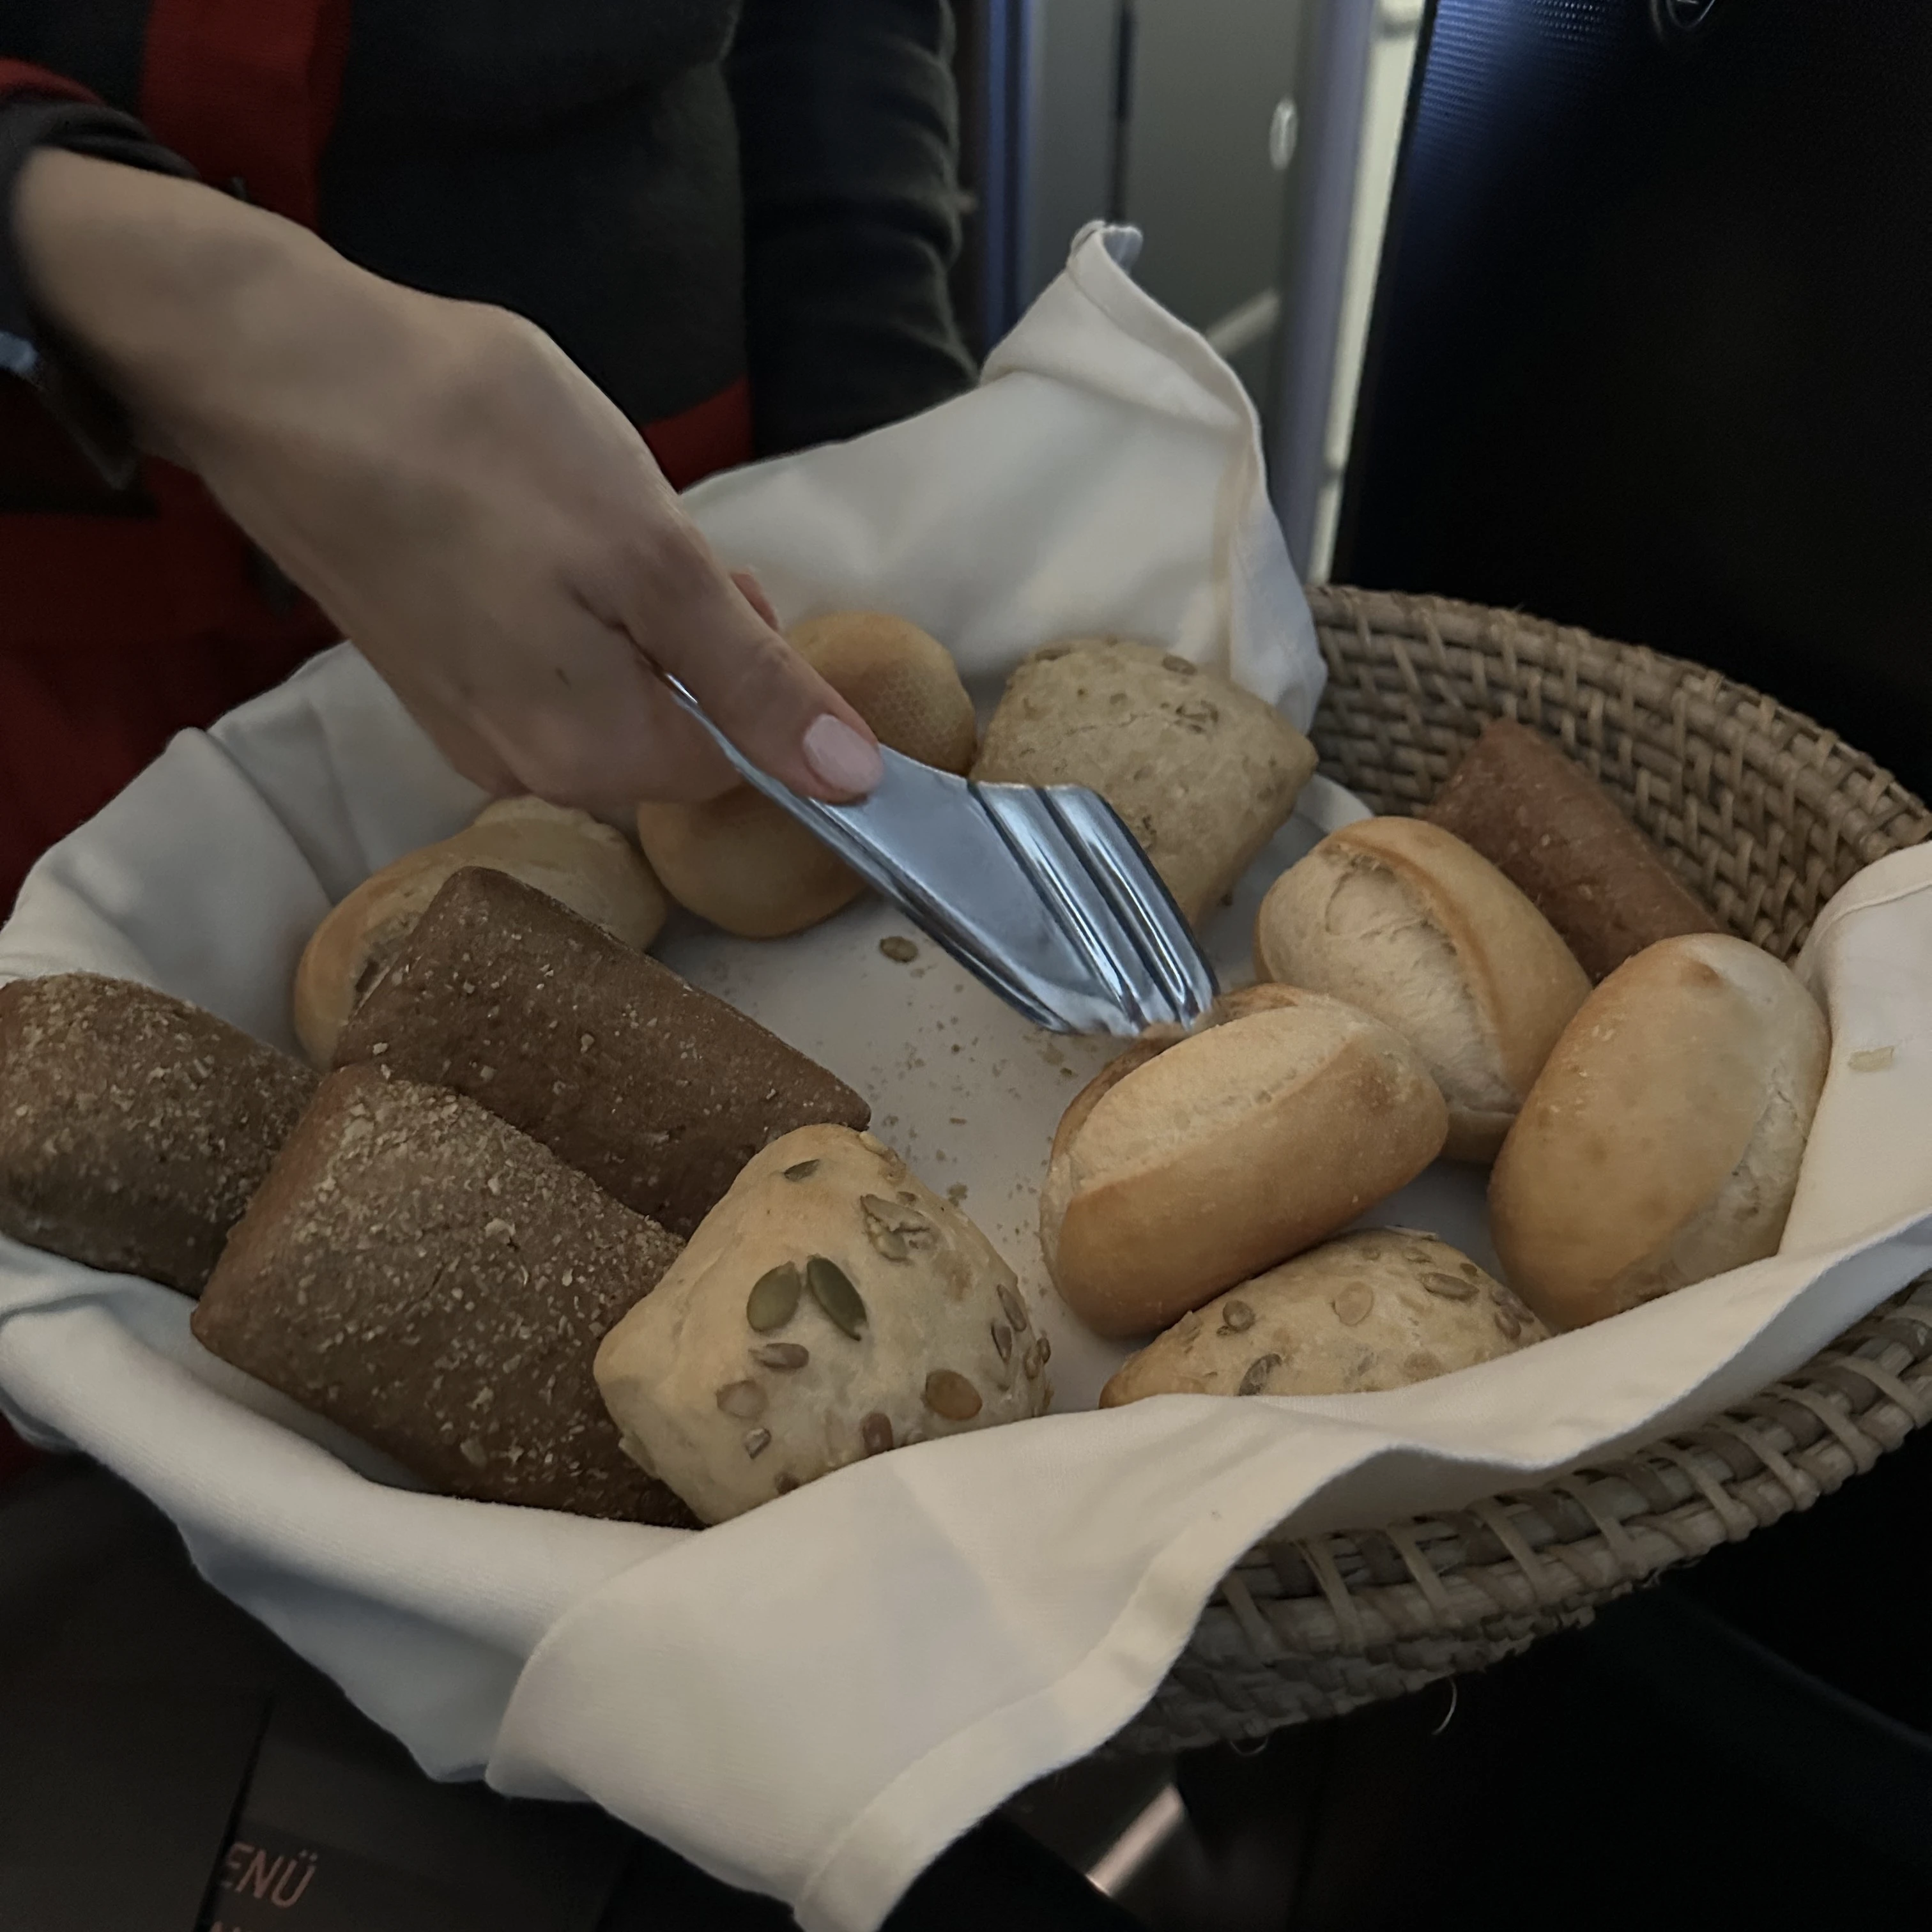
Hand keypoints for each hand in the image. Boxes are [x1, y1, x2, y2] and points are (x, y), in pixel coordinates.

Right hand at [12, 150, 881, 810]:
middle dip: (687, 643)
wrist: (281, 375)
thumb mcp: (657, 561)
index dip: (755, 672)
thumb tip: (856, 784)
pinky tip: (522, 533)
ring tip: (578, 520)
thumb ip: (755, 684)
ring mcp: (464, 725)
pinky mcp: (425, 674)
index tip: (722, 576)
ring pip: (602, 692)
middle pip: (665, 730)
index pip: (734, 764)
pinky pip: (537, 665)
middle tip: (649, 531)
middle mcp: (524, 770)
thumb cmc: (484, 450)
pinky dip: (559, 609)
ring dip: (623, 619)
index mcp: (592, 758)